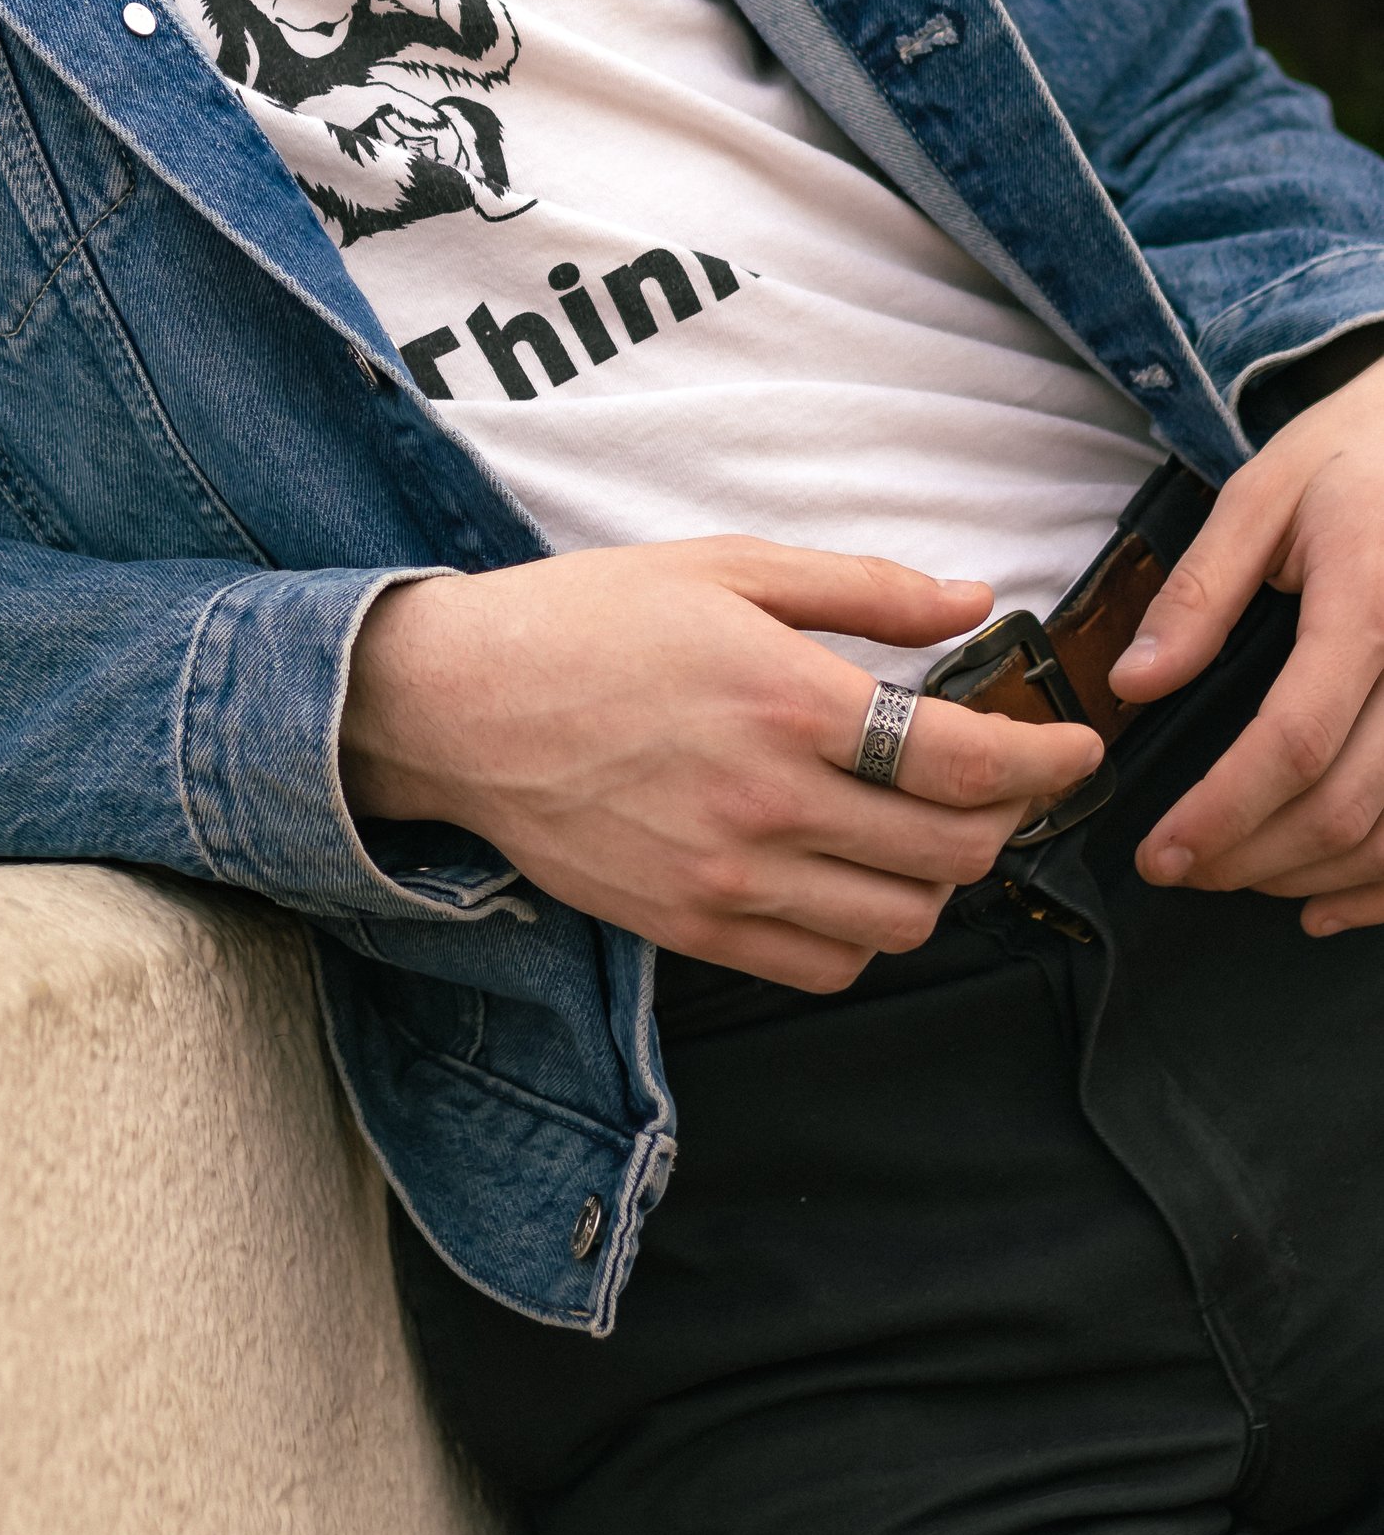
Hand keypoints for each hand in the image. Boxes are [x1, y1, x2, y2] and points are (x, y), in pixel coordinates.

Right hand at [340, 537, 1102, 992]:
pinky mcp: (692, 929)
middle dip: (1004, 821)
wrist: (458, 703)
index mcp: (789, 700)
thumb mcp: (728, 567)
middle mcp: (771, 802)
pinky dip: (863, 935)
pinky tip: (847, 877)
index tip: (1076, 749)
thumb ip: (863, 588)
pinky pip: (825, 968)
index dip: (1049, 762)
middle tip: (999, 783)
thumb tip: (974, 601)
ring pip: (900, 924)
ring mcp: (730, 879)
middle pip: (953, 855)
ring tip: (920, 830)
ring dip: (936, 882)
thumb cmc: (589, 619)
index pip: (970, 763)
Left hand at [1111, 355, 1383, 934]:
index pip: (1298, 734)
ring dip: (1311, 874)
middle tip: (1177, 869)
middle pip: (1351, 800)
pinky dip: (1381, 887)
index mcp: (1368, 595)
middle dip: (1254, 855)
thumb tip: (1135, 684)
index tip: (1160, 849)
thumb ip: (1199, 592)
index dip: (1226, 808)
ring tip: (1232, 877)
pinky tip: (1323, 904)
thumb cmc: (1346, 462)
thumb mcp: (1260, 495)